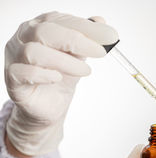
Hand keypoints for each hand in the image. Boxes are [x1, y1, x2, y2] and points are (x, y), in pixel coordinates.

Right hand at [5, 11, 117, 155]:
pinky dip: (43, 74)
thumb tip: (101, 21)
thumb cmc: (62, 77)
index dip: (87, 27)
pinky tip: (58, 78)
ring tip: (86, 71)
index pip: (61, 20)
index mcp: (39, 26)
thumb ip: (87, 39)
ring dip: (65, 61)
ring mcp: (15, 58)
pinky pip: (22, 73)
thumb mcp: (79, 57)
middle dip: (77, 41)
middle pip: (45, 31)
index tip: (110, 36)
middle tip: (101, 52)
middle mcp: (23, 38)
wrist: (50, 106)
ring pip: (34, 52)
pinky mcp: (12, 80)